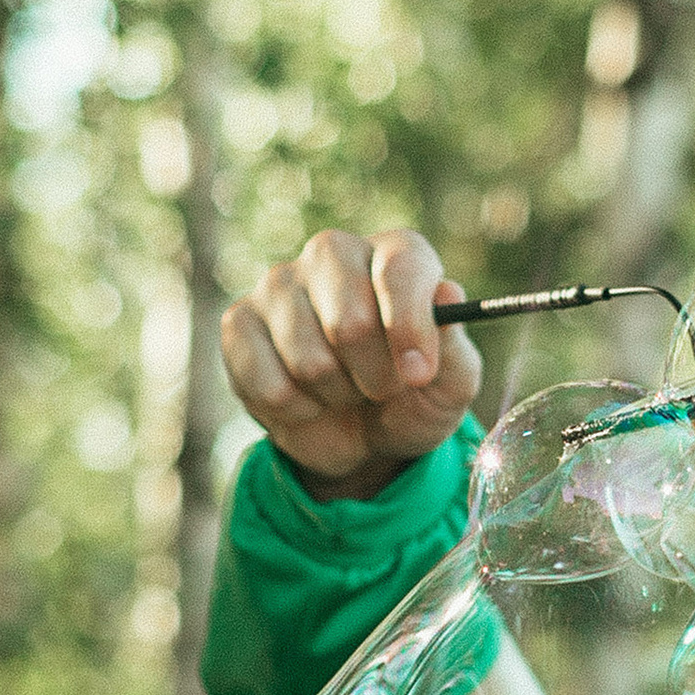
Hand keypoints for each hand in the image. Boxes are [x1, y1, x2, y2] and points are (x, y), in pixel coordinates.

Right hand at [221, 226, 480, 497]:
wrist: (365, 439)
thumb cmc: (413, 398)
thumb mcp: (451, 385)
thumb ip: (455, 345)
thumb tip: (448, 293)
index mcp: (395, 254)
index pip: (399, 269)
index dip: (408, 328)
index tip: (418, 375)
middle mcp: (333, 254)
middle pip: (349, 320)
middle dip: (374, 376)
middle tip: (384, 389)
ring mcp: (279, 285)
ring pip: (309, 360)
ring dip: (336, 396)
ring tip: (346, 391)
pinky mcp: (239, 323)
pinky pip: (268, 382)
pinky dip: (297, 410)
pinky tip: (308, 400)